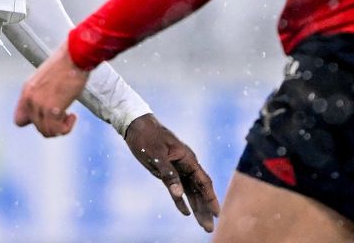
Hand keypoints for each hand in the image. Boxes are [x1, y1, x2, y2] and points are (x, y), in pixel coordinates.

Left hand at [13, 43, 88, 136]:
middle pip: (37, 127)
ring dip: (60, 128)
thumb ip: (42, 93)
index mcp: (27, 90)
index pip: (19, 120)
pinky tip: (73, 116)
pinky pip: (57, 130)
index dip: (34, 122)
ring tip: (69, 116)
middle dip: (52, 125)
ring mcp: (40, 104)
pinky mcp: (53, 108)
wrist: (74, 56)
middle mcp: (30, 99)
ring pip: (47, 131)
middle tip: (63, 115)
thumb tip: (49, 108)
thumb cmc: (66, 64)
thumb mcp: (46, 79)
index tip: (47, 117)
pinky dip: (67, 127)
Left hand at [123, 113, 219, 231]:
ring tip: (203, 225)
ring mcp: (178, 168)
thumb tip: (178, 194)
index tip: (217, 213)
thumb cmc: (147, 137)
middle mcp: (186, 164)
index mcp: (188, 159)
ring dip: (196, 207)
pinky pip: (178, 187)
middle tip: (209, 228)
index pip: (203, 182)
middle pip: (199, 189)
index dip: (210, 198)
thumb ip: (168, 174)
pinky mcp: (168, 171)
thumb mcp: (156, 156)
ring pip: (191, 191)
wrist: (136, 125)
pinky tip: (185, 212)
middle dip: (205, 208)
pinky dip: (181, 200)